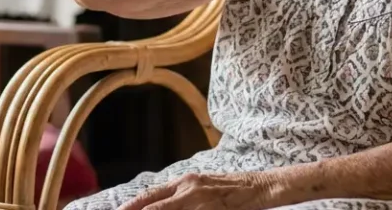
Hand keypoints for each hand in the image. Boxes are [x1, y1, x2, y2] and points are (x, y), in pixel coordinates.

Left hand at [118, 172, 282, 209]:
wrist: (261, 187)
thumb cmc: (230, 190)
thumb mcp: (201, 189)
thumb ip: (180, 197)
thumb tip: (158, 205)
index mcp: (183, 183)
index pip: (149, 197)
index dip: (130, 207)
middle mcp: (187, 189)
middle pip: (152, 206)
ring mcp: (199, 200)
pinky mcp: (211, 209)